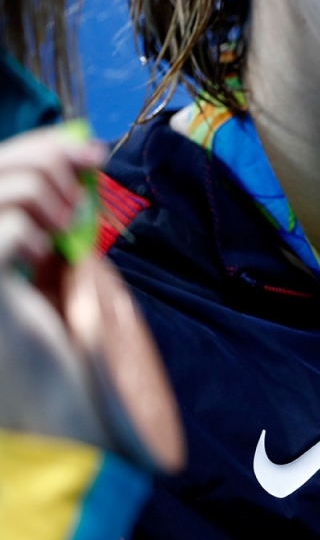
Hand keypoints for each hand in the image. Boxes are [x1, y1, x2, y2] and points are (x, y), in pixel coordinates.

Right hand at [0, 127, 108, 446]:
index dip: (39, 147)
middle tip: (91, 175)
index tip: (88, 149)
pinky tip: (41, 261)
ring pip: (5, 191)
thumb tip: (81, 151)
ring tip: (66, 229)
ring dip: (50, 196)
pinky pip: (10, 230)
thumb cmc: (48, 325)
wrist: (48, 392)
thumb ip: (52, 206)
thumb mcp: (49, 251)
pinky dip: (37, 235)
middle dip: (50, 160)